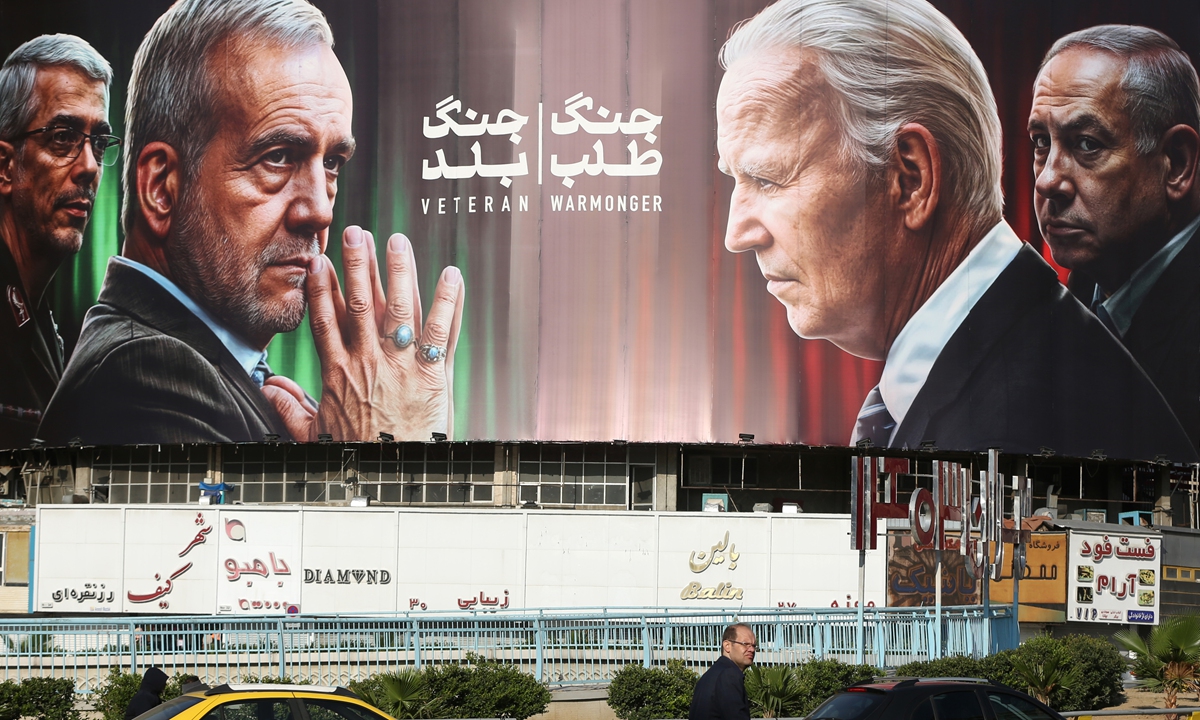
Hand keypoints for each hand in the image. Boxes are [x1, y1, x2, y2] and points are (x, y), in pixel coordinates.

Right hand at [263, 225, 464, 440]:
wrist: (394, 475)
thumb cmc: (358, 455)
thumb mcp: (314, 433)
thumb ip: (289, 408)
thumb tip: (266, 388)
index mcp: (338, 372)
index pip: (325, 320)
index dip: (321, 288)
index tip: (319, 260)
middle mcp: (368, 362)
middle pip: (358, 303)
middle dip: (357, 264)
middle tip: (356, 232)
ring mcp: (401, 365)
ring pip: (398, 308)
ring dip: (398, 271)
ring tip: (396, 240)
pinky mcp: (432, 373)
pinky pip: (442, 331)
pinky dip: (448, 301)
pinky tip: (452, 274)